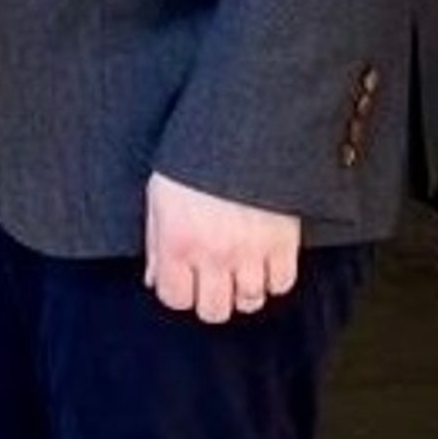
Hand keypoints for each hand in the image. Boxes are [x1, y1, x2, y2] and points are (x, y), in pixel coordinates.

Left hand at [144, 173, 300, 323]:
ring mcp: (250, 250)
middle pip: (214, 311)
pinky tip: (265, 263)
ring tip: (240, 272)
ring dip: (244, 290)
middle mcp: (212, 253)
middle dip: (211, 300)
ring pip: (250, 301)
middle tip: (214, 282)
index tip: (184, 282)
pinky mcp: (283, 241)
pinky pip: (282, 282)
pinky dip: (274, 279)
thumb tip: (154, 278)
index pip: (175, 298)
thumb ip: (156, 244)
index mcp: (177, 242)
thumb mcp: (160, 196)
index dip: (179, 293)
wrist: (243, 127)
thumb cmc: (196, 158)